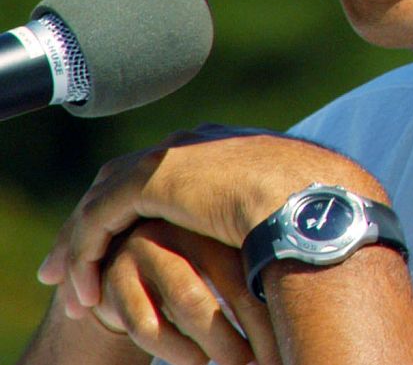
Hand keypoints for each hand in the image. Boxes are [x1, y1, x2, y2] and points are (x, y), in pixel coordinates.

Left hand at [38, 125, 386, 312]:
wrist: (310, 198)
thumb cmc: (318, 206)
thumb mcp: (288, 206)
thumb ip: (269, 210)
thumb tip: (282, 236)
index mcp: (220, 144)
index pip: (161, 171)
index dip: (136, 205)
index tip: (126, 241)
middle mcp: (188, 143)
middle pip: (120, 180)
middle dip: (93, 222)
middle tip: (73, 263)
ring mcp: (167, 157)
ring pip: (101, 204)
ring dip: (80, 247)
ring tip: (71, 290)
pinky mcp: (149, 182)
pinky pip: (98, 223)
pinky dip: (85, 257)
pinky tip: (86, 292)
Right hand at [80, 220, 280, 364]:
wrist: (122, 273)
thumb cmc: (195, 272)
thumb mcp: (225, 266)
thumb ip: (258, 279)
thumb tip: (306, 326)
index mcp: (226, 223)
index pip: (262, 268)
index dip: (277, 311)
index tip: (293, 344)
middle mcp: (189, 229)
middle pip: (232, 284)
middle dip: (254, 330)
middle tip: (265, 360)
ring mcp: (150, 248)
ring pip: (190, 302)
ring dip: (216, 342)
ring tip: (236, 362)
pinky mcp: (116, 275)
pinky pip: (147, 322)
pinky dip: (175, 349)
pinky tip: (196, 360)